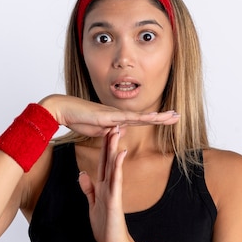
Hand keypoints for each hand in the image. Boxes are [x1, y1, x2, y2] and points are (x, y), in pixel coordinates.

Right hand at [39, 94, 179, 136]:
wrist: (63, 109)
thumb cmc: (77, 119)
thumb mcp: (97, 131)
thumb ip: (110, 131)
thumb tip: (121, 132)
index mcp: (117, 119)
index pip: (140, 120)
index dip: (154, 119)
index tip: (168, 119)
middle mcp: (119, 115)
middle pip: (145, 117)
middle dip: (162, 117)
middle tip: (178, 116)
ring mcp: (115, 114)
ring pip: (141, 116)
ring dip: (158, 117)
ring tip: (173, 116)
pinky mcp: (109, 116)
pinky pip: (128, 118)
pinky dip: (142, 118)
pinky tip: (154, 117)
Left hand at [77, 127, 142, 241]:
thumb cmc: (106, 228)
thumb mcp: (93, 205)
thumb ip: (89, 189)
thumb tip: (82, 173)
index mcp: (103, 187)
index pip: (103, 163)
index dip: (103, 148)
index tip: (104, 132)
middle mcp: (109, 187)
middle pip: (108, 161)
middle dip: (110, 143)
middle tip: (113, 124)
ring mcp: (113, 193)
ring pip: (113, 167)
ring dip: (114, 150)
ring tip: (117, 133)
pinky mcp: (114, 201)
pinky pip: (115, 181)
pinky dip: (117, 167)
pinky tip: (119, 155)